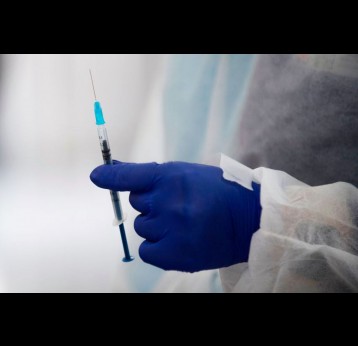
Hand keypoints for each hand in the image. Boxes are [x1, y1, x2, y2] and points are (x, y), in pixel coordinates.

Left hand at [90, 160, 260, 272]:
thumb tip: (114, 170)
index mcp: (172, 178)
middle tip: (177, 205)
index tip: (96, 177)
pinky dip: (156, 246)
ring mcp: (171, 230)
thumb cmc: (217, 192)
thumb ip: (151, 175)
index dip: (111, 177)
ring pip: (142, 227)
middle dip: (151, 203)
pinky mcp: (175, 255)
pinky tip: (177, 240)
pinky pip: (146, 250)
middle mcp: (169, 203)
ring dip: (156, 225)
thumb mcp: (187, 174)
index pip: (131, 177)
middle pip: (137, 204)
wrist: (247, 220)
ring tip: (183, 223)